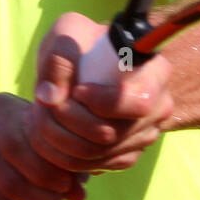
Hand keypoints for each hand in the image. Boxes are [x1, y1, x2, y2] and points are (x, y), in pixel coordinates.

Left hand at [30, 12, 174, 172]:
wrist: (84, 66)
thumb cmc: (81, 43)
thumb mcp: (68, 33)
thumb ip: (59, 57)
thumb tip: (50, 96)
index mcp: (155, 73)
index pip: (137, 103)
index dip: (100, 102)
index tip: (76, 90)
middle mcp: (158, 108)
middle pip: (109, 133)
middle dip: (66, 120)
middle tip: (44, 103)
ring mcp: (144, 136)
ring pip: (95, 153)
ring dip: (57, 137)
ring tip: (40, 114)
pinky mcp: (125, 156)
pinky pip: (91, 166)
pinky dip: (62, 153)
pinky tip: (50, 132)